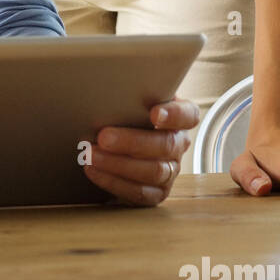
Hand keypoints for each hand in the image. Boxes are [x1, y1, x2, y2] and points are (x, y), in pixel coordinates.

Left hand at [82, 97, 198, 205]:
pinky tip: (93, 170)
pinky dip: (114, 182)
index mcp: (179, 118)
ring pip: (153, 171)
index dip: (174, 115)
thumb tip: (105, 87)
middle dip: (132, 142)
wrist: (116, 142)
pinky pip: (139, 192)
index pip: (188, 115)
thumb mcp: (131, 100)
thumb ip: (129, 95)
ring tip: (91, 155)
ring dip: (118, 164)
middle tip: (103, 137)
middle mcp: (178, 145)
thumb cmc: (124, 112)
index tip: (154, 113)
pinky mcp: (156, 193)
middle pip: (165, 145)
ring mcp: (170, 171)